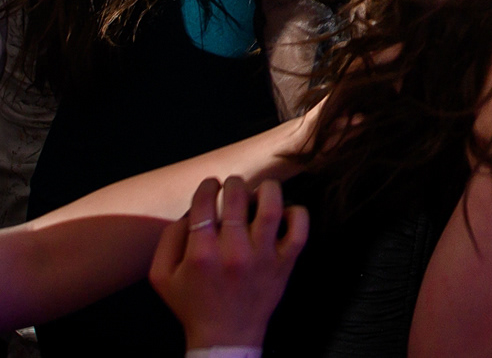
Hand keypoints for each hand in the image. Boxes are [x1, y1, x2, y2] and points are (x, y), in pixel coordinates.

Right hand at [148, 176, 308, 348]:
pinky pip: (300, 229)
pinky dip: (297, 213)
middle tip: (233, 183)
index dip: (207, 186)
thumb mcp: (162, 277)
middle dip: (234, 182)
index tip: (211, 184)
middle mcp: (233, 252)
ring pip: (272, 208)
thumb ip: (168, 240)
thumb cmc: (192, 304)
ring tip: (261, 190)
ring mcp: (263, 257)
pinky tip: (285, 212)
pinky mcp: (285, 263)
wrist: (225, 336)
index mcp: (201, 254)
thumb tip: (189, 212)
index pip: (204, 204)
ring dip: (267, 190)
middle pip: (237, 199)